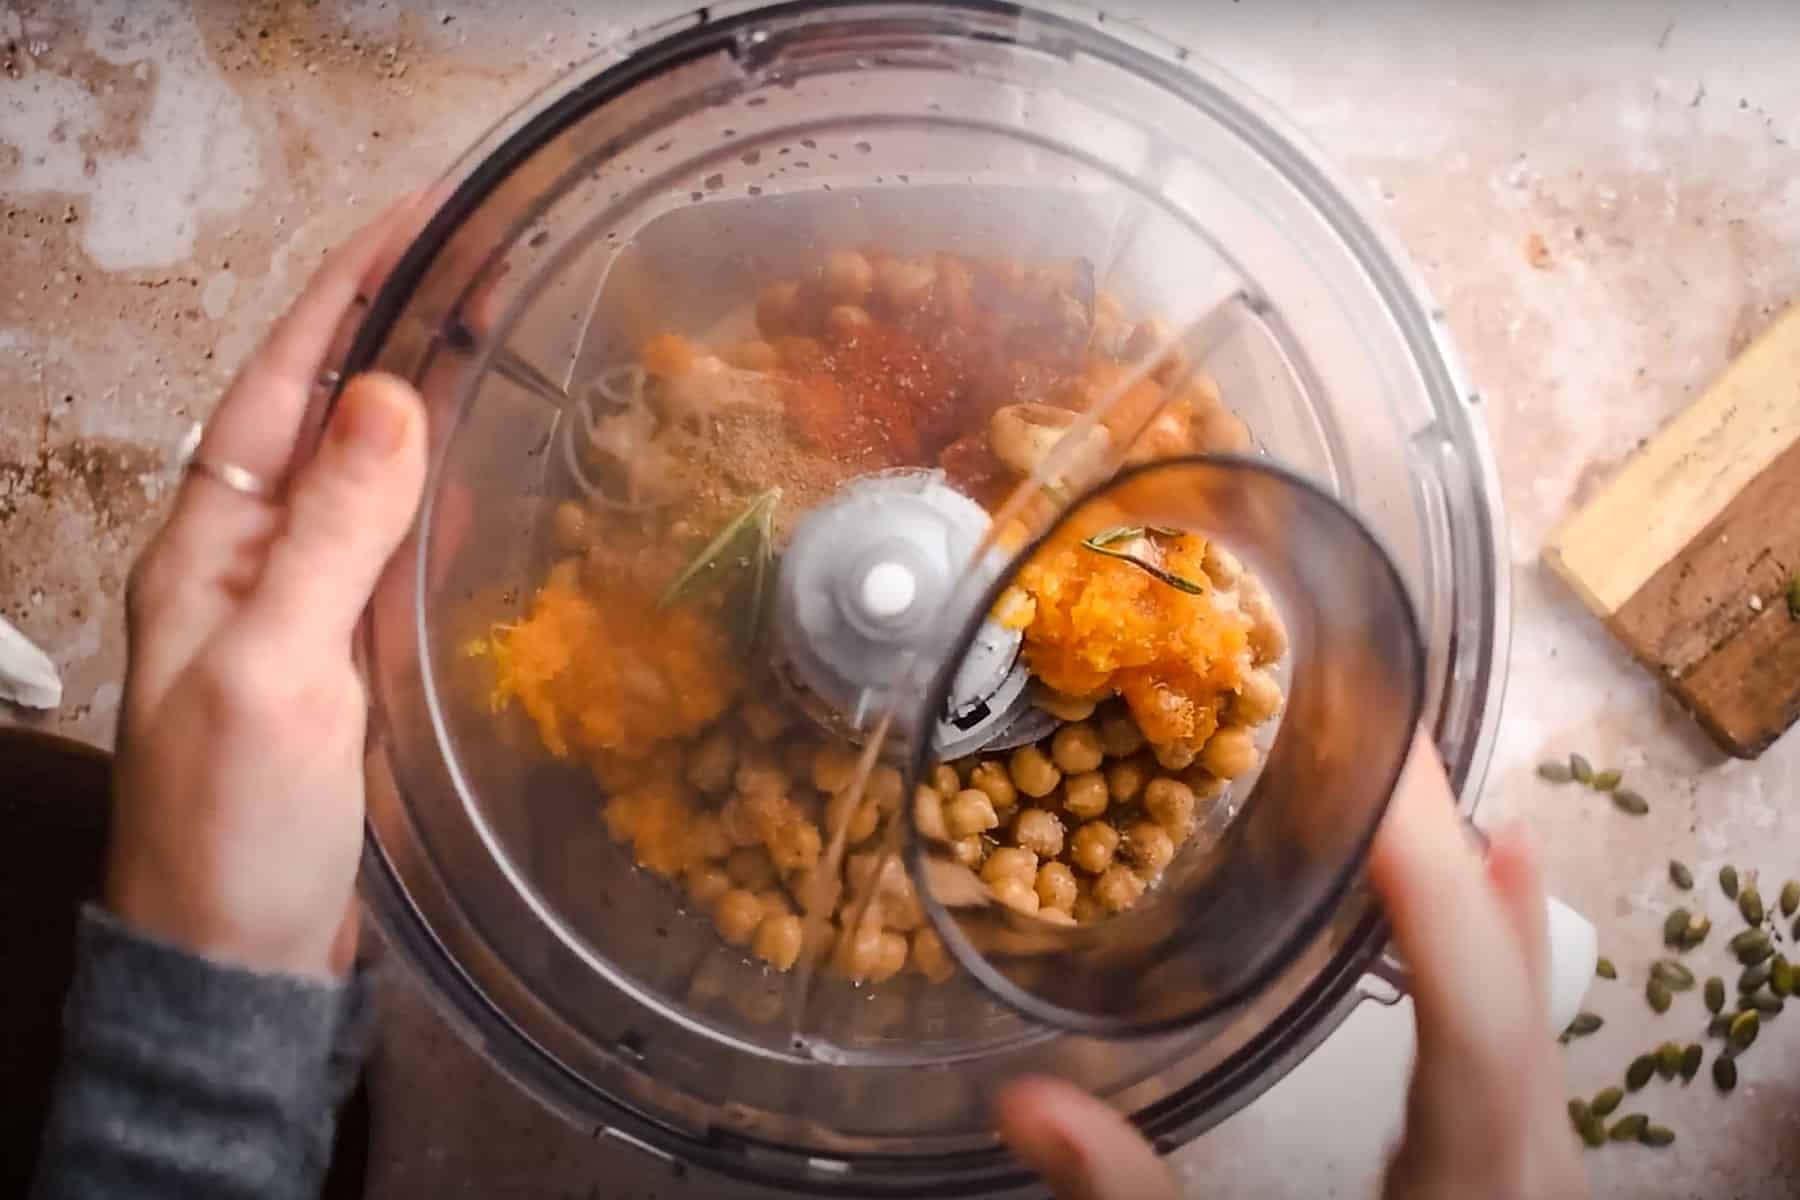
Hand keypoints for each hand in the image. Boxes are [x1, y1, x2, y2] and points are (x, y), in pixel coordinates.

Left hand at [108, 199, 428, 979]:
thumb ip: (331, 536)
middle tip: (487, 260)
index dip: (348, 292)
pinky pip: (392, 548)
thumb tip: (390, 398)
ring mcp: (300, 605)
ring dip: (423, 400)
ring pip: (367, 474)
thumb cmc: (235, 826)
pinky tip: (471, 469)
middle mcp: (252, 557)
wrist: (239, 959)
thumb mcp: (276, 672)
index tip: (421, 217)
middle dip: (397, 328)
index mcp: (212, 544)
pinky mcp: (345, 654)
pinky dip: (434, 494)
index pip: (281, 383)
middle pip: (327, 413)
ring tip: (493, 335)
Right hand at [994, 737, 1585, 1199]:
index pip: (1472, 1021)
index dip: (1440, 891)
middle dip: (1463, 872)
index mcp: (1472, 1198)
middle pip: (1518, 1001)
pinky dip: (1494, 969)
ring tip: (1451, 817)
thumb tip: (1021, 1106)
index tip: (1402, 781)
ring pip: (1529, 1023)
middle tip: (1411, 760)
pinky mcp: (1506, 1192)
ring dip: (1486, 911)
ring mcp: (1526, 1186)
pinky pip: (1518, 1059)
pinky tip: (1483, 926)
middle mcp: (1523, 1180)